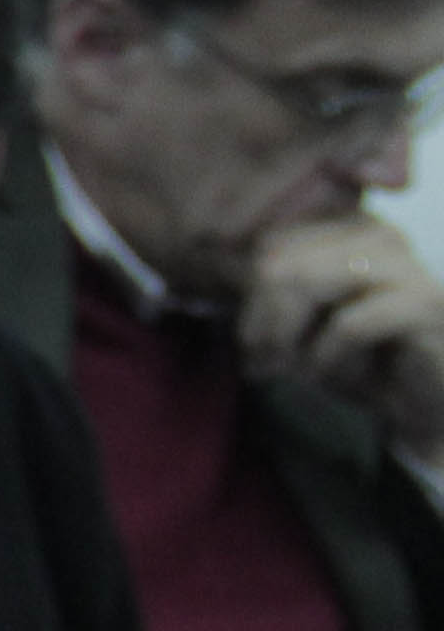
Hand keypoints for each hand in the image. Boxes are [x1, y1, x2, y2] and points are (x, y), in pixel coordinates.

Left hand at [239, 215, 443, 456]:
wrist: (423, 404)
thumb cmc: (358, 359)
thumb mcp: (299, 322)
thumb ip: (265, 293)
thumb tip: (207, 266)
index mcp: (345, 227)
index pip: (267, 248)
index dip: (250, 303)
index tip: (256, 348)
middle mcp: (378, 232)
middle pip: (277, 264)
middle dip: (262, 325)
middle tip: (270, 366)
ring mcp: (406, 264)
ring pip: (305, 283)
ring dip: (287, 340)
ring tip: (297, 370)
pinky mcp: (426, 304)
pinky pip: (348, 324)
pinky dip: (325, 357)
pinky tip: (330, 373)